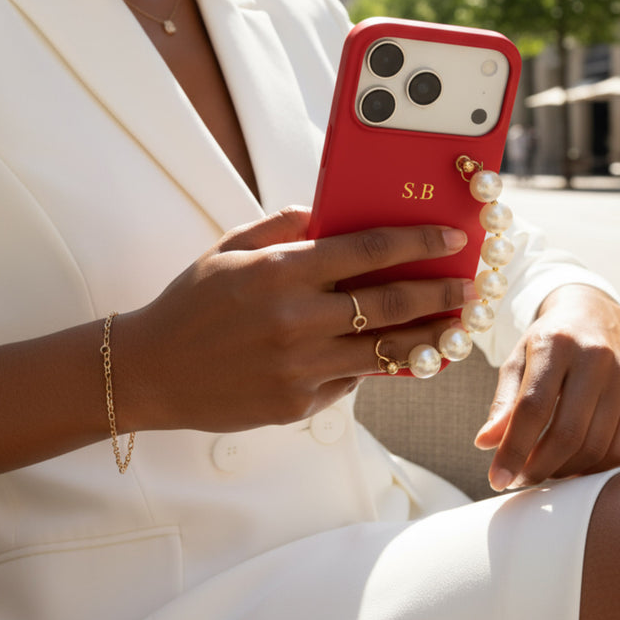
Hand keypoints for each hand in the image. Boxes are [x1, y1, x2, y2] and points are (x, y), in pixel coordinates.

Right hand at [112, 207, 475, 433]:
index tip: (450, 237)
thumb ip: (280, 227)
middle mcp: (296, 319)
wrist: (153, 370)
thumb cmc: (190, 303)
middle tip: (467, 287)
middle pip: (390, 302)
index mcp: (280, 272)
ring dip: (427, 336)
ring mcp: (299, 366)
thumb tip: (326, 216)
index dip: (417, 241)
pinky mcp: (297, 403)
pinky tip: (402, 354)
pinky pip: (352, 380)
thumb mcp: (228, 249)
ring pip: (384, 351)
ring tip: (453, 326)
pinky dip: (379, 365)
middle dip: (438, 292)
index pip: (367, 250)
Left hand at [474, 284, 619, 490]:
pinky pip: (619, 450)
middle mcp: (594, 359)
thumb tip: (484, 444)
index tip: (496, 479)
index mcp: (555, 344)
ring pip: (595, 447)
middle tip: (518, 481)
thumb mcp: (518, 360)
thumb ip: (503, 401)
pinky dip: (591, 469)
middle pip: (567, 433)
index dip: (513, 448)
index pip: (533, 407)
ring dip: (563, 472)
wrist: (595, 315)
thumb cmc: (547, 341)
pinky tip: (569, 469)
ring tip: (539, 474)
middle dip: (538, 467)